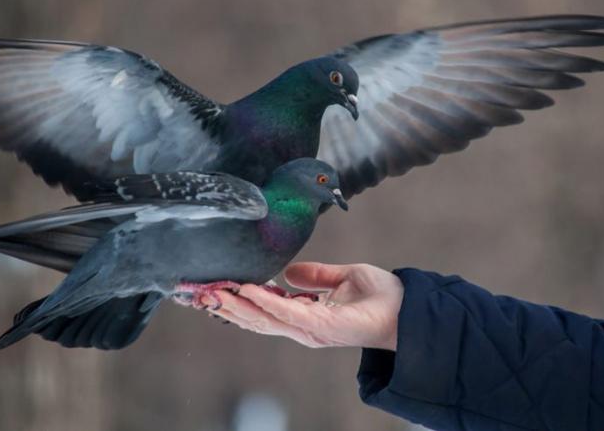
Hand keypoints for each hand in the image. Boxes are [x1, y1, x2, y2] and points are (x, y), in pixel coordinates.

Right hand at [212, 262, 402, 349]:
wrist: (407, 308)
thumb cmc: (379, 295)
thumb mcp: (342, 278)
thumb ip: (315, 276)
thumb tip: (288, 273)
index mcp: (304, 317)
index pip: (261, 312)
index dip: (234, 302)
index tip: (209, 289)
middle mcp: (302, 328)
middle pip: (254, 320)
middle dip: (224, 307)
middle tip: (196, 294)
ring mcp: (310, 330)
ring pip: (264, 320)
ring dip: (237, 305)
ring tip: (214, 291)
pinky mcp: (322, 327)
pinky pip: (288, 314)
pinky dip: (266, 302)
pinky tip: (248, 289)